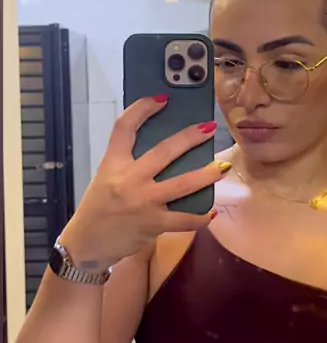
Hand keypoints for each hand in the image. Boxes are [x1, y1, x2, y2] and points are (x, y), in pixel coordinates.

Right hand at [59, 97, 225, 270]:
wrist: (87, 244)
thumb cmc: (99, 208)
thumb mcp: (107, 178)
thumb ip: (129, 164)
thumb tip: (166, 151)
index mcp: (113, 163)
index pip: (125, 127)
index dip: (143, 108)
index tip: (162, 99)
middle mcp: (129, 179)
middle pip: (163, 151)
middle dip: (189, 137)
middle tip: (209, 127)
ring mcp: (143, 201)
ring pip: (182, 184)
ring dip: (206, 175)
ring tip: (223, 167)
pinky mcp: (153, 224)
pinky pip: (184, 220)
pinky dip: (200, 217)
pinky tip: (210, 213)